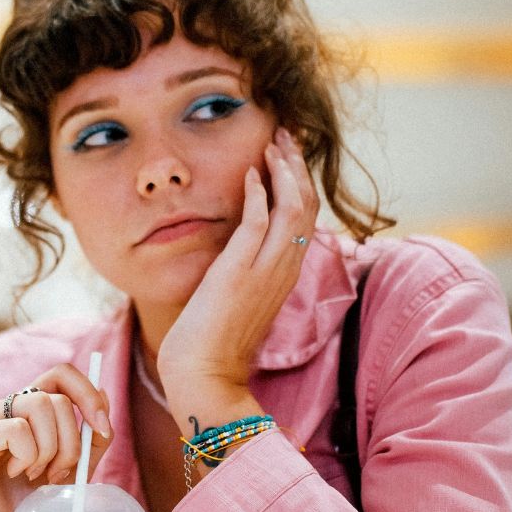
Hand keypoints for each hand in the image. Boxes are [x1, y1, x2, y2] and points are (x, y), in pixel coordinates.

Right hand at [0, 363, 112, 511]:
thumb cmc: (25, 511)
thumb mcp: (69, 471)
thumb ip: (87, 438)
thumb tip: (104, 395)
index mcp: (24, 411)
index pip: (60, 374)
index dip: (88, 393)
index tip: (101, 429)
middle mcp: (2, 408)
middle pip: (56, 396)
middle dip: (72, 440)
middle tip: (57, 474)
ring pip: (40, 405)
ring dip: (50, 449)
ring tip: (35, 476)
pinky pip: (17, 428)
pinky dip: (27, 456)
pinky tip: (15, 475)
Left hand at [157, 126, 318, 424]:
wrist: (204, 376)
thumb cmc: (212, 343)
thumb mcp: (237, 299)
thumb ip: (245, 270)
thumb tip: (237, 247)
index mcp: (283, 276)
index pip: (305, 220)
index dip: (300, 183)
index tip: (287, 156)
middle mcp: (283, 271)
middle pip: (307, 206)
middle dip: (297, 166)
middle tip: (285, 135)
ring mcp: (264, 272)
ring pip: (293, 209)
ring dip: (284, 170)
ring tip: (273, 143)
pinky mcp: (239, 273)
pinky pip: (259, 224)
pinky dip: (259, 194)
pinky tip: (250, 173)